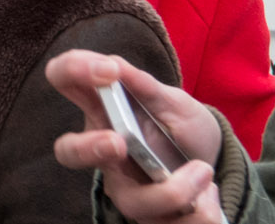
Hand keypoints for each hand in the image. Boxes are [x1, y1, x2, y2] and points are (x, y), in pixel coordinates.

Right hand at [46, 50, 225, 223]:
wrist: (210, 161)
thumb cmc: (181, 126)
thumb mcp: (174, 101)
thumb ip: (147, 88)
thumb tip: (116, 67)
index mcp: (103, 108)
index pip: (64, 80)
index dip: (74, 70)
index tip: (109, 71)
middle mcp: (103, 147)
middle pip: (68, 153)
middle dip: (89, 148)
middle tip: (118, 143)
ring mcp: (124, 183)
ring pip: (130, 202)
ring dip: (170, 192)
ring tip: (202, 172)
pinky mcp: (148, 212)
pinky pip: (165, 222)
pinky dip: (195, 209)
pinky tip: (207, 193)